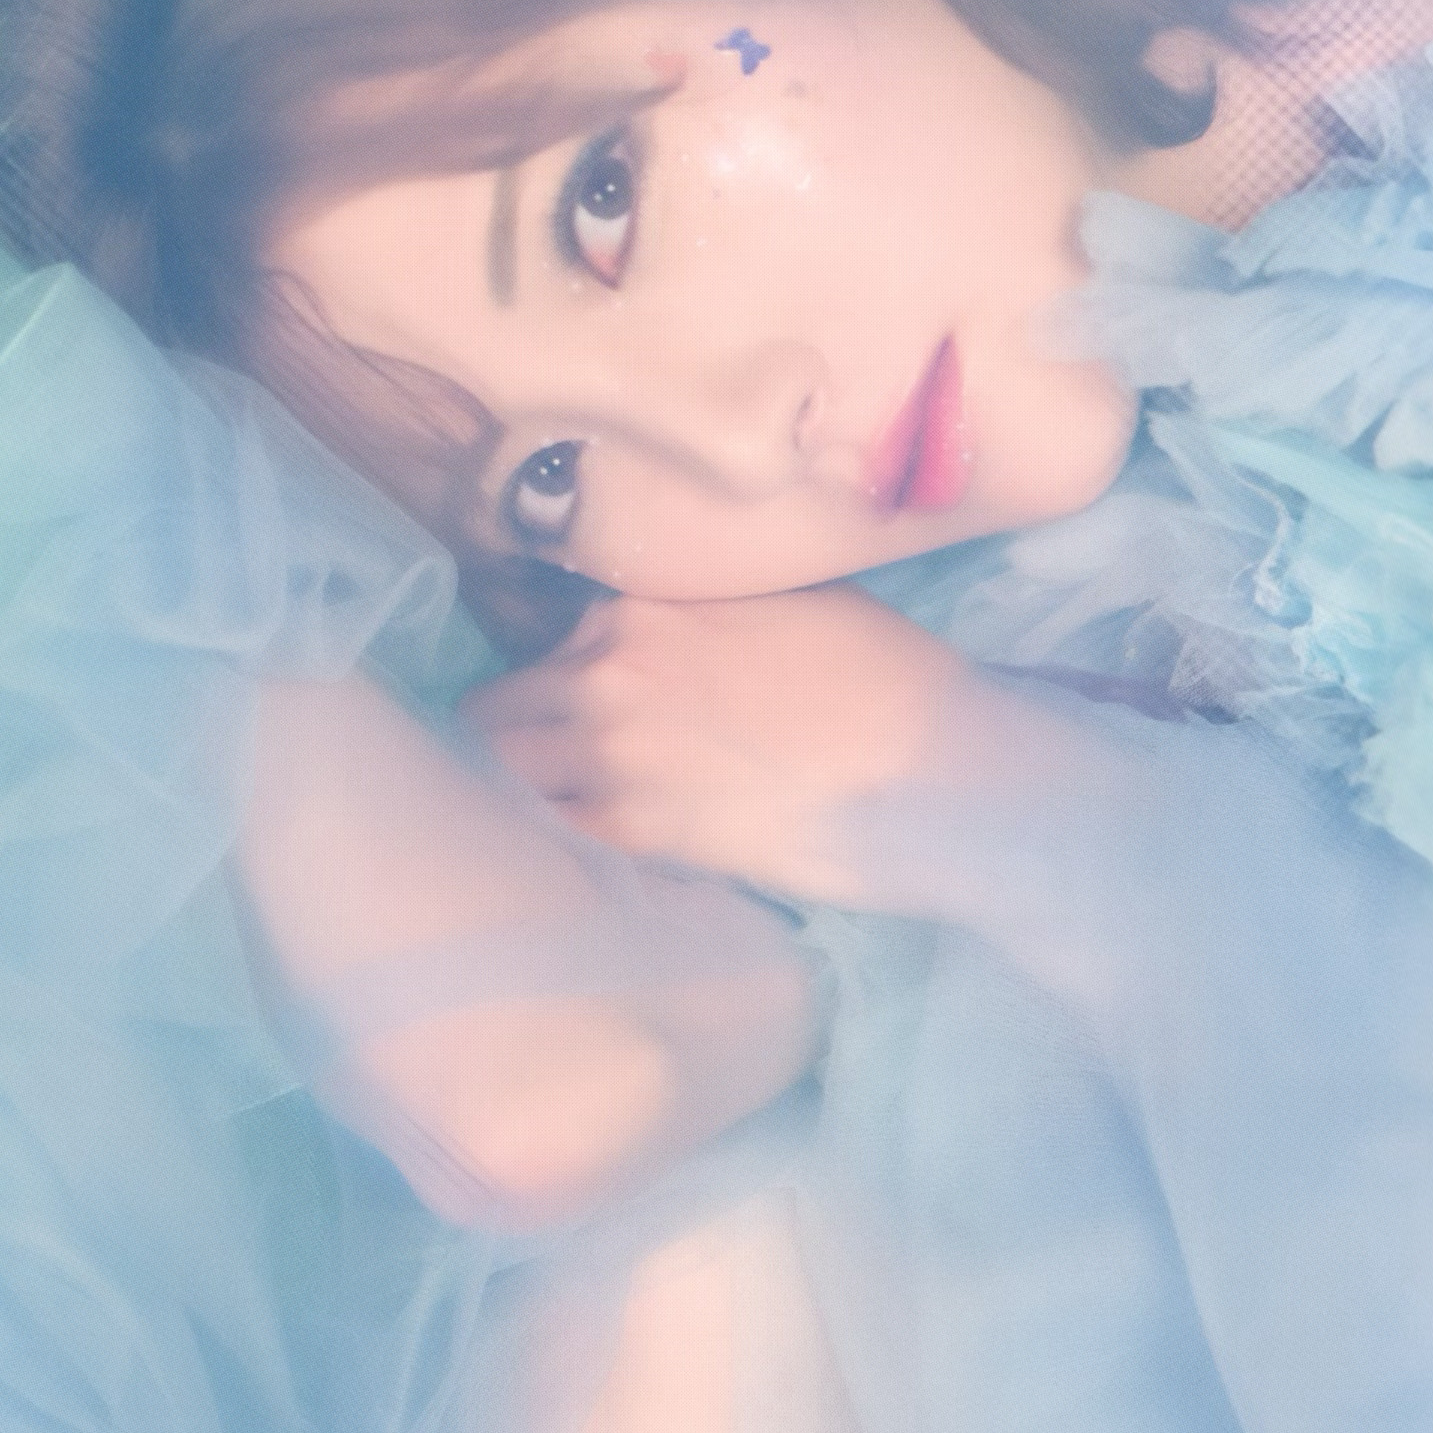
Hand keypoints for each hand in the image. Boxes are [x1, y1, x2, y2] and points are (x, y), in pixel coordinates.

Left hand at [466, 586, 983, 904]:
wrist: (928, 772)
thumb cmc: (885, 676)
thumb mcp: (786, 598)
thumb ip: (701, 607)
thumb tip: (675, 624)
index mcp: (639, 604)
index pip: (541, 630)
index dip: (559, 665)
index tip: (577, 688)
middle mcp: (602, 671)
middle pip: (503, 704)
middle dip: (525, 724)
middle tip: (565, 750)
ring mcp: (610, 756)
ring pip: (512, 768)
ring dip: (534, 779)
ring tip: (576, 797)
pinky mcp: (635, 833)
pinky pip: (560, 827)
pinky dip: (568, 828)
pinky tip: (604, 833)